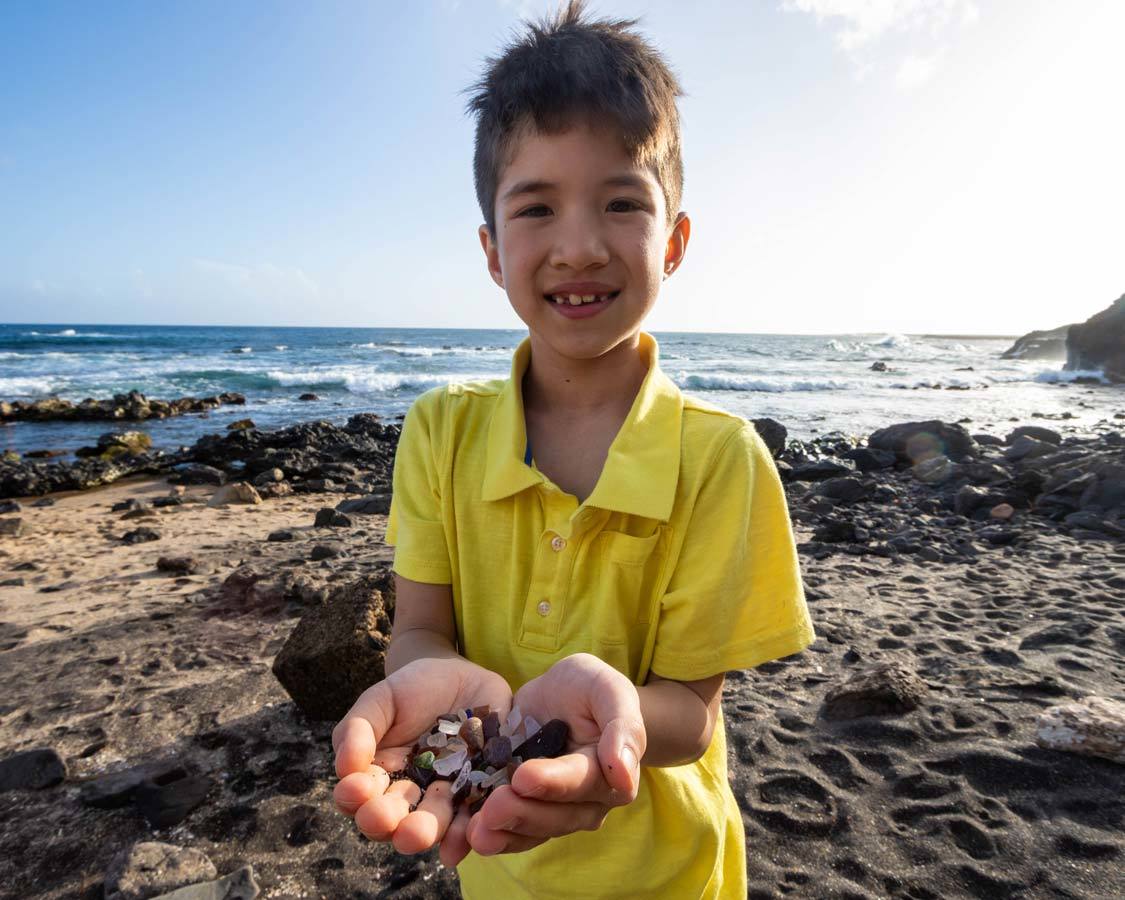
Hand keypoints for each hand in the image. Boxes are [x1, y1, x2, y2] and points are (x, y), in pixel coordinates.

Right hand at [332, 656, 510, 859]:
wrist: (467, 676)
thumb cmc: (415, 688)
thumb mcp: (381, 700)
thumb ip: (358, 729)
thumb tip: (344, 768)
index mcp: (380, 776)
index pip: (360, 797)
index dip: (354, 797)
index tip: (355, 788)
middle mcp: (411, 795)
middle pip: (393, 819)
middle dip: (385, 822)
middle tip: (384, 819)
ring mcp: (447, 796)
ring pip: (432, 824)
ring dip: (423, 832)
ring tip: (417, 834)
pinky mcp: (480, 793)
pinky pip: (474, 818)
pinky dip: (466, 834)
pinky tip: (458, 843)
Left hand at [464, 653, 645, 859]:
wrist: (560, 696)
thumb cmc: (588, 687)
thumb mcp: (607, 688)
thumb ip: (622, 725)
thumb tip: (625, 776)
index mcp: (612, 772)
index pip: (584, 781)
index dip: (555, 782)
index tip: (524, 776)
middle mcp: (587, 802)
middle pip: (557, 815)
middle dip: (523, 812)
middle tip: (492, 807)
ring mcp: (556, 811)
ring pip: (534, 831)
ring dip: (505, 833)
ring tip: (476, 831)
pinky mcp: (528, 812)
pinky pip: (513, 833)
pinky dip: (492, 836)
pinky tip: (466, 834)